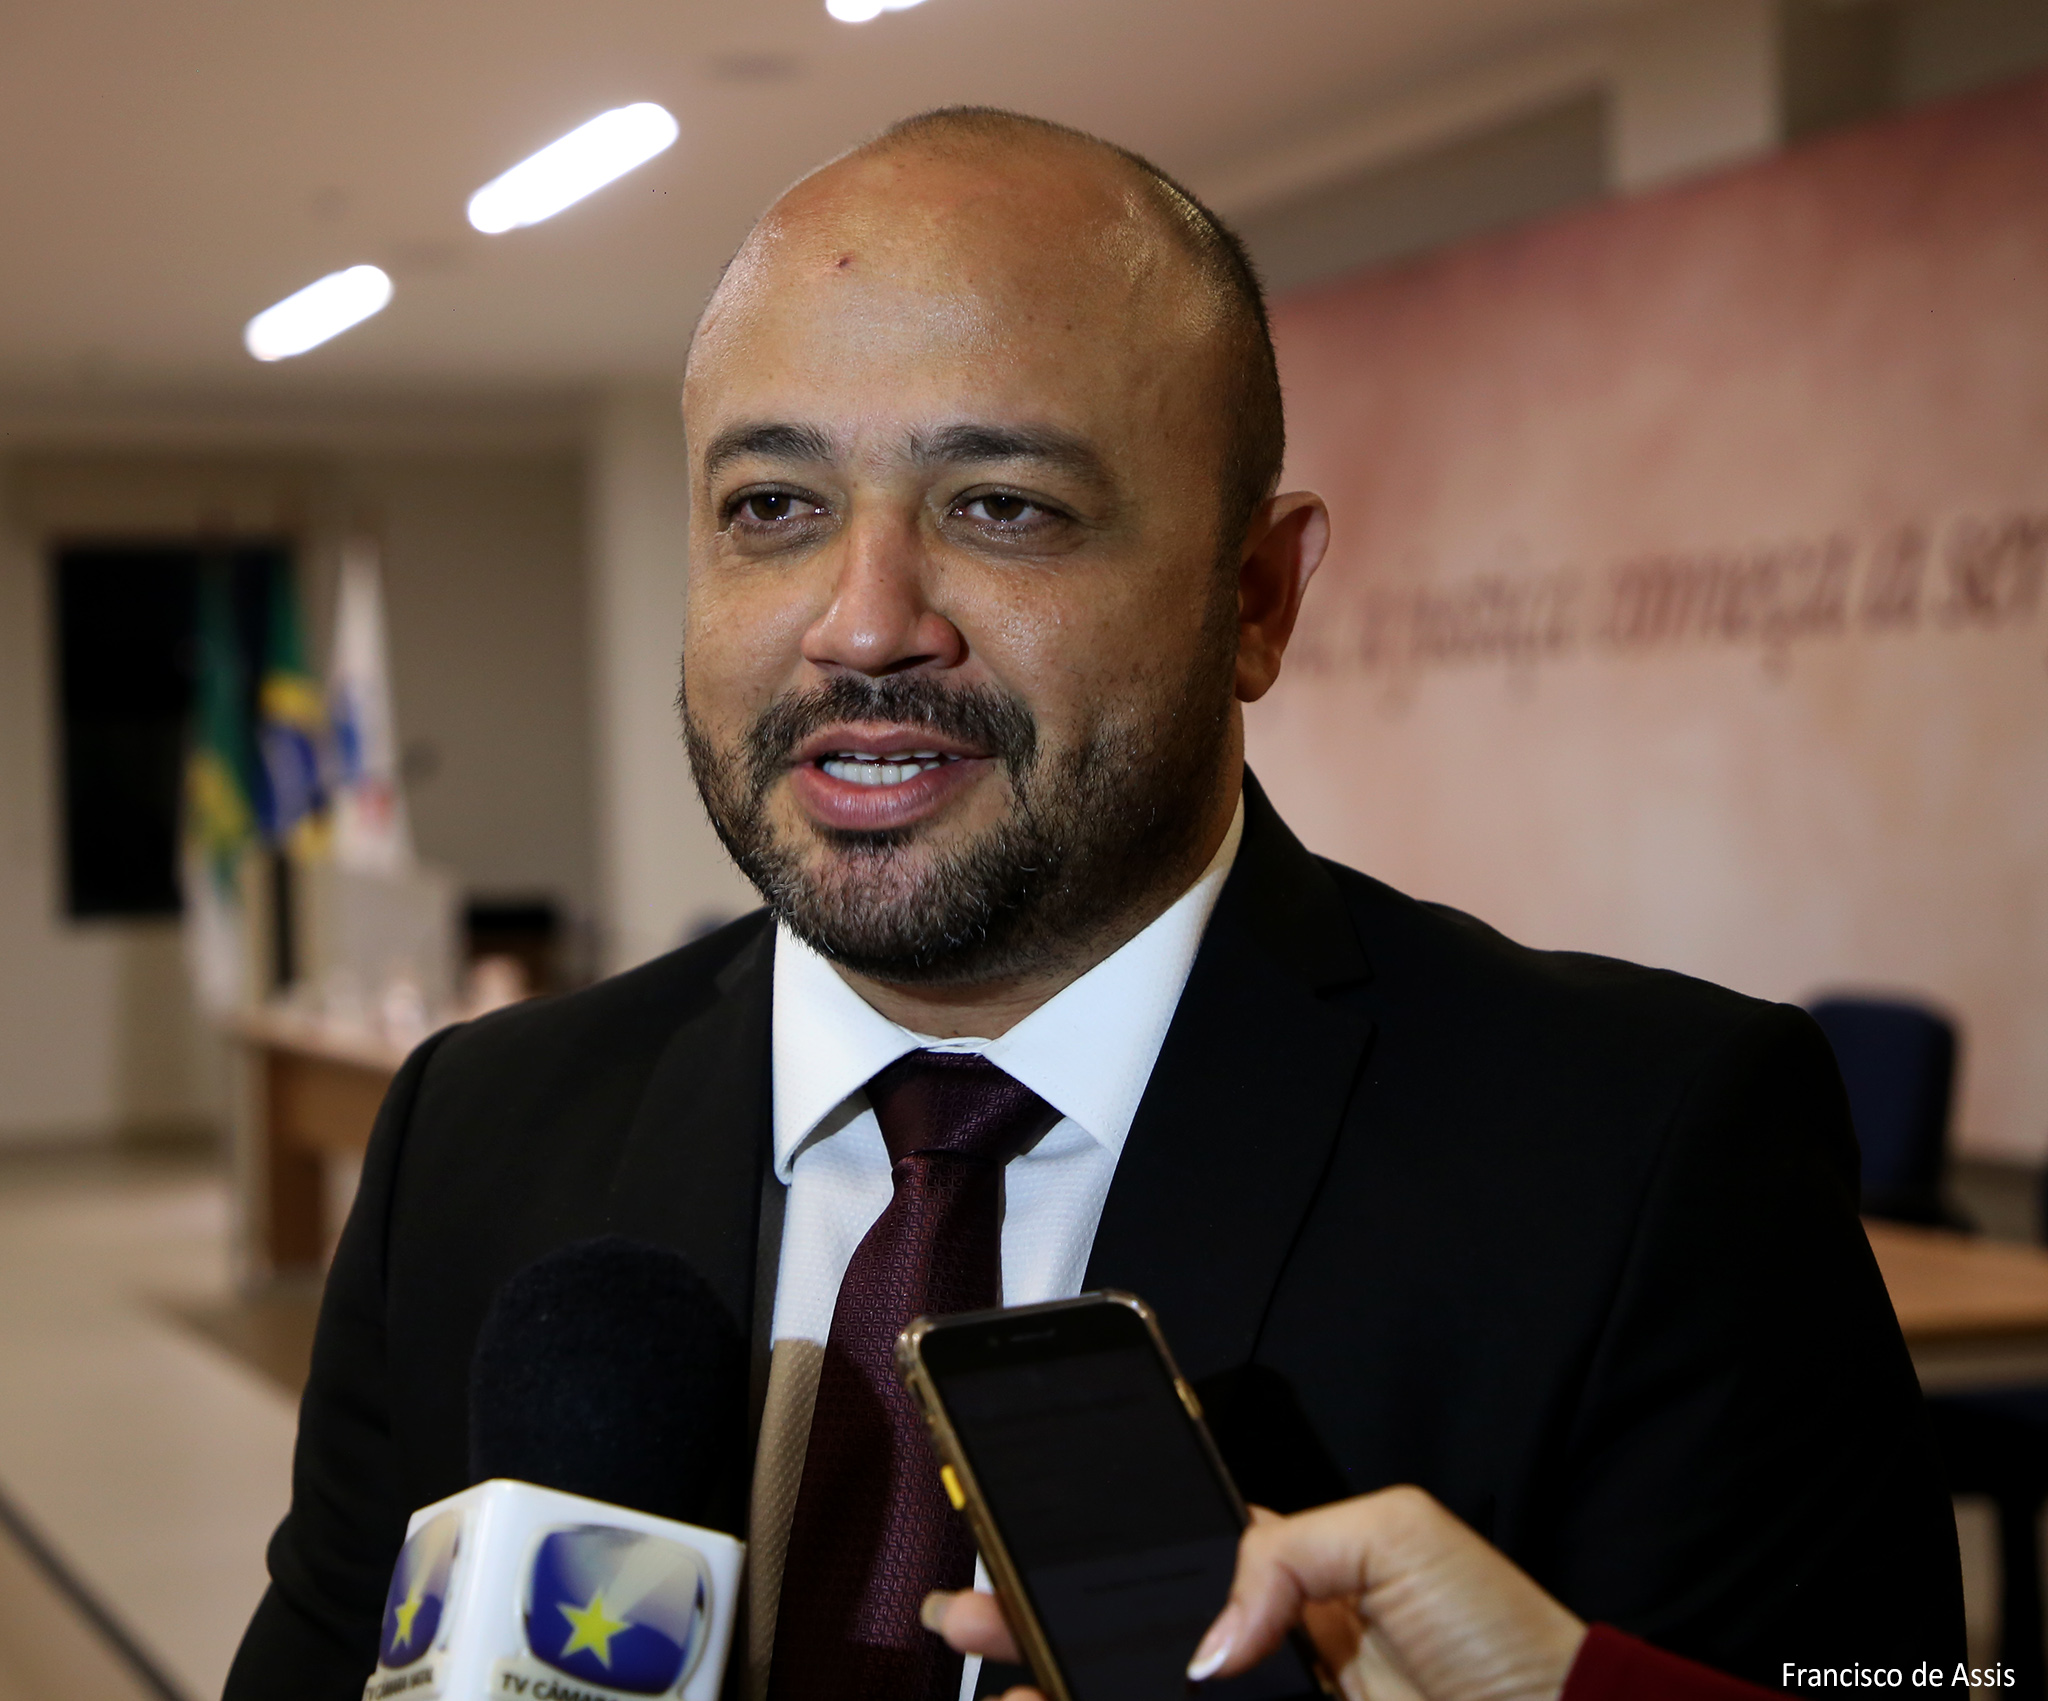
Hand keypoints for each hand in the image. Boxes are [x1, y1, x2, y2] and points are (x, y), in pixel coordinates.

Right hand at [923, 1486, 1586, 1700]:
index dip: (1089, 1553)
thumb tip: (1204, 1647)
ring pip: (1137, 1696)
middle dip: (1038, 1623)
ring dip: (1059, 1688)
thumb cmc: (1500, 1634)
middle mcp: (1261, 1656)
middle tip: (962, 1617)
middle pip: (1126, 1637)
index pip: (1163, 1561)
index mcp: (1288, 1580)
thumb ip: (1282, 1556)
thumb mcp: (1397, 1535)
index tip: (1017, 1537)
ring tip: (993, 1685)